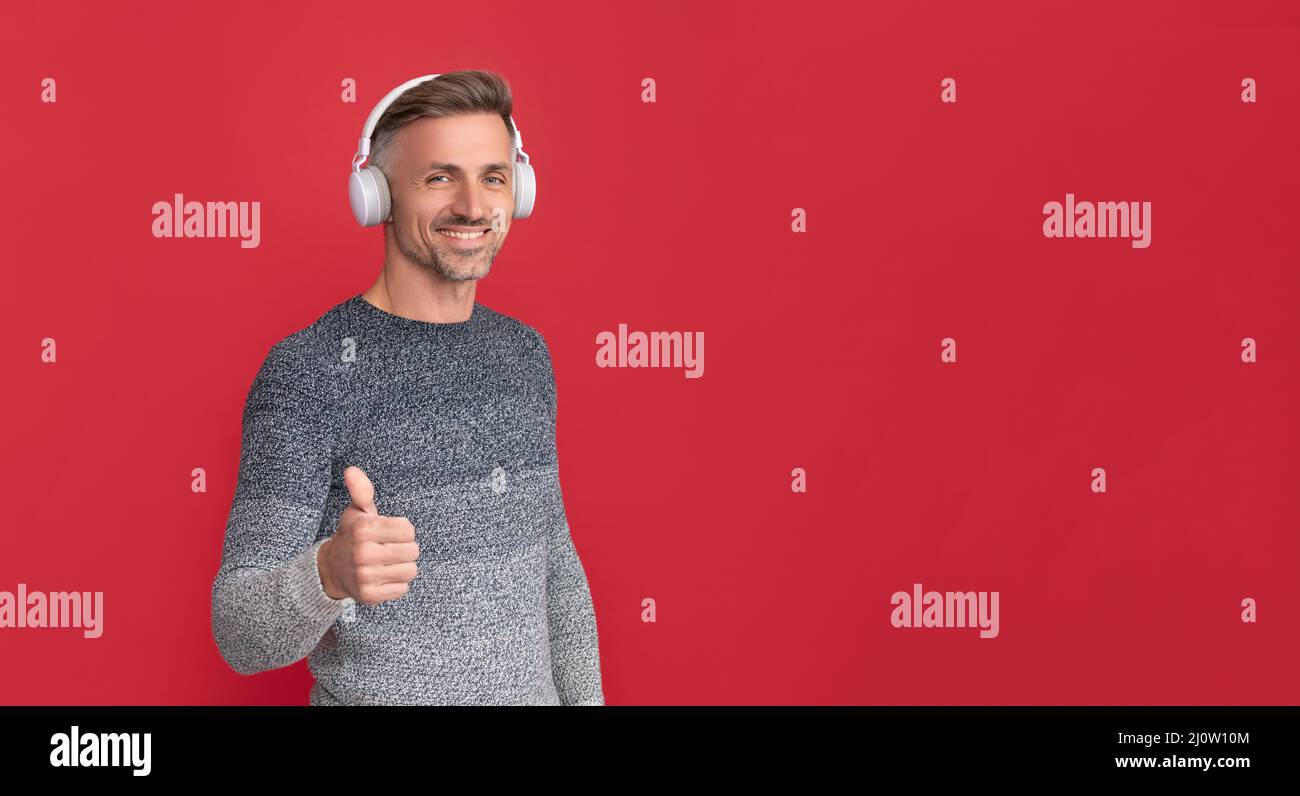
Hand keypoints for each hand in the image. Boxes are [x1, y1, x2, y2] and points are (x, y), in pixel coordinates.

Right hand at [317, 465, 420, 604]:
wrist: (331, 569)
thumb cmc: (352, 536)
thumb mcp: (356, 511)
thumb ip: (361, 490)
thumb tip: (351, 470)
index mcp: (364, 529)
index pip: (409, 529)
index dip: (402, 531)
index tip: (388, 533)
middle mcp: (363, 553)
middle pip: (413, 551)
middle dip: (404, 549)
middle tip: (388, 549)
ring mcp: (366, 576)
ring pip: (410, 571)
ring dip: (402, 567)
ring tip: (387, 563)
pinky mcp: (370, 595)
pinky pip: (403, 588)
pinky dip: (397, 584)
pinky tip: (383, 577)